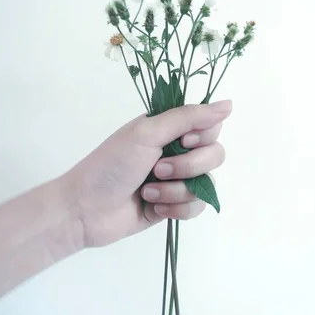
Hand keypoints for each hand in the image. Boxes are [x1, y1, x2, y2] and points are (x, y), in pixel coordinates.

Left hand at [62, 100, 231, 247]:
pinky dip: (176, 208)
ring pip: (206, 184)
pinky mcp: (174, 205)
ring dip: (177, 191)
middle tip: (158, 170)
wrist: (85, 210)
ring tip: (148, 192)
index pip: (210, 126)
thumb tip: (228, 104)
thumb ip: (188, 117)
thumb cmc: (111, 165)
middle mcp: (177, 151)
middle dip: (188, 167)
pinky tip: (154, 207)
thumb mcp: (147, 133)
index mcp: (169, 129)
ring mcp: (177, 180)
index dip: (202, 136)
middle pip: (214, 155)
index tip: (183, 141)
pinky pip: (197, 207)